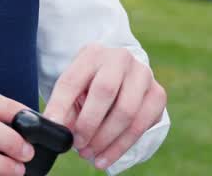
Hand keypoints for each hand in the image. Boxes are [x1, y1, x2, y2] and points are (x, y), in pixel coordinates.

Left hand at [42, 43, 166, 171]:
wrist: (122, 76)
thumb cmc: (92, 85)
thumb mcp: (74, 88)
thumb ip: (64, 107)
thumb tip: (57, 129)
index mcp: (93, 54)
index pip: (73, 79)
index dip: (60, 105)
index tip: (53, 127)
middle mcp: (121, 58)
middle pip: (105, 91)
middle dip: (89, 124)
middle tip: (78, 145)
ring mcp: (143, 75)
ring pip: (126, 112)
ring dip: (106, 140)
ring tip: (90, 154)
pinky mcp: (158, 94)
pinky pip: (141, 125)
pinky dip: (121, 146)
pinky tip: (106, 157)